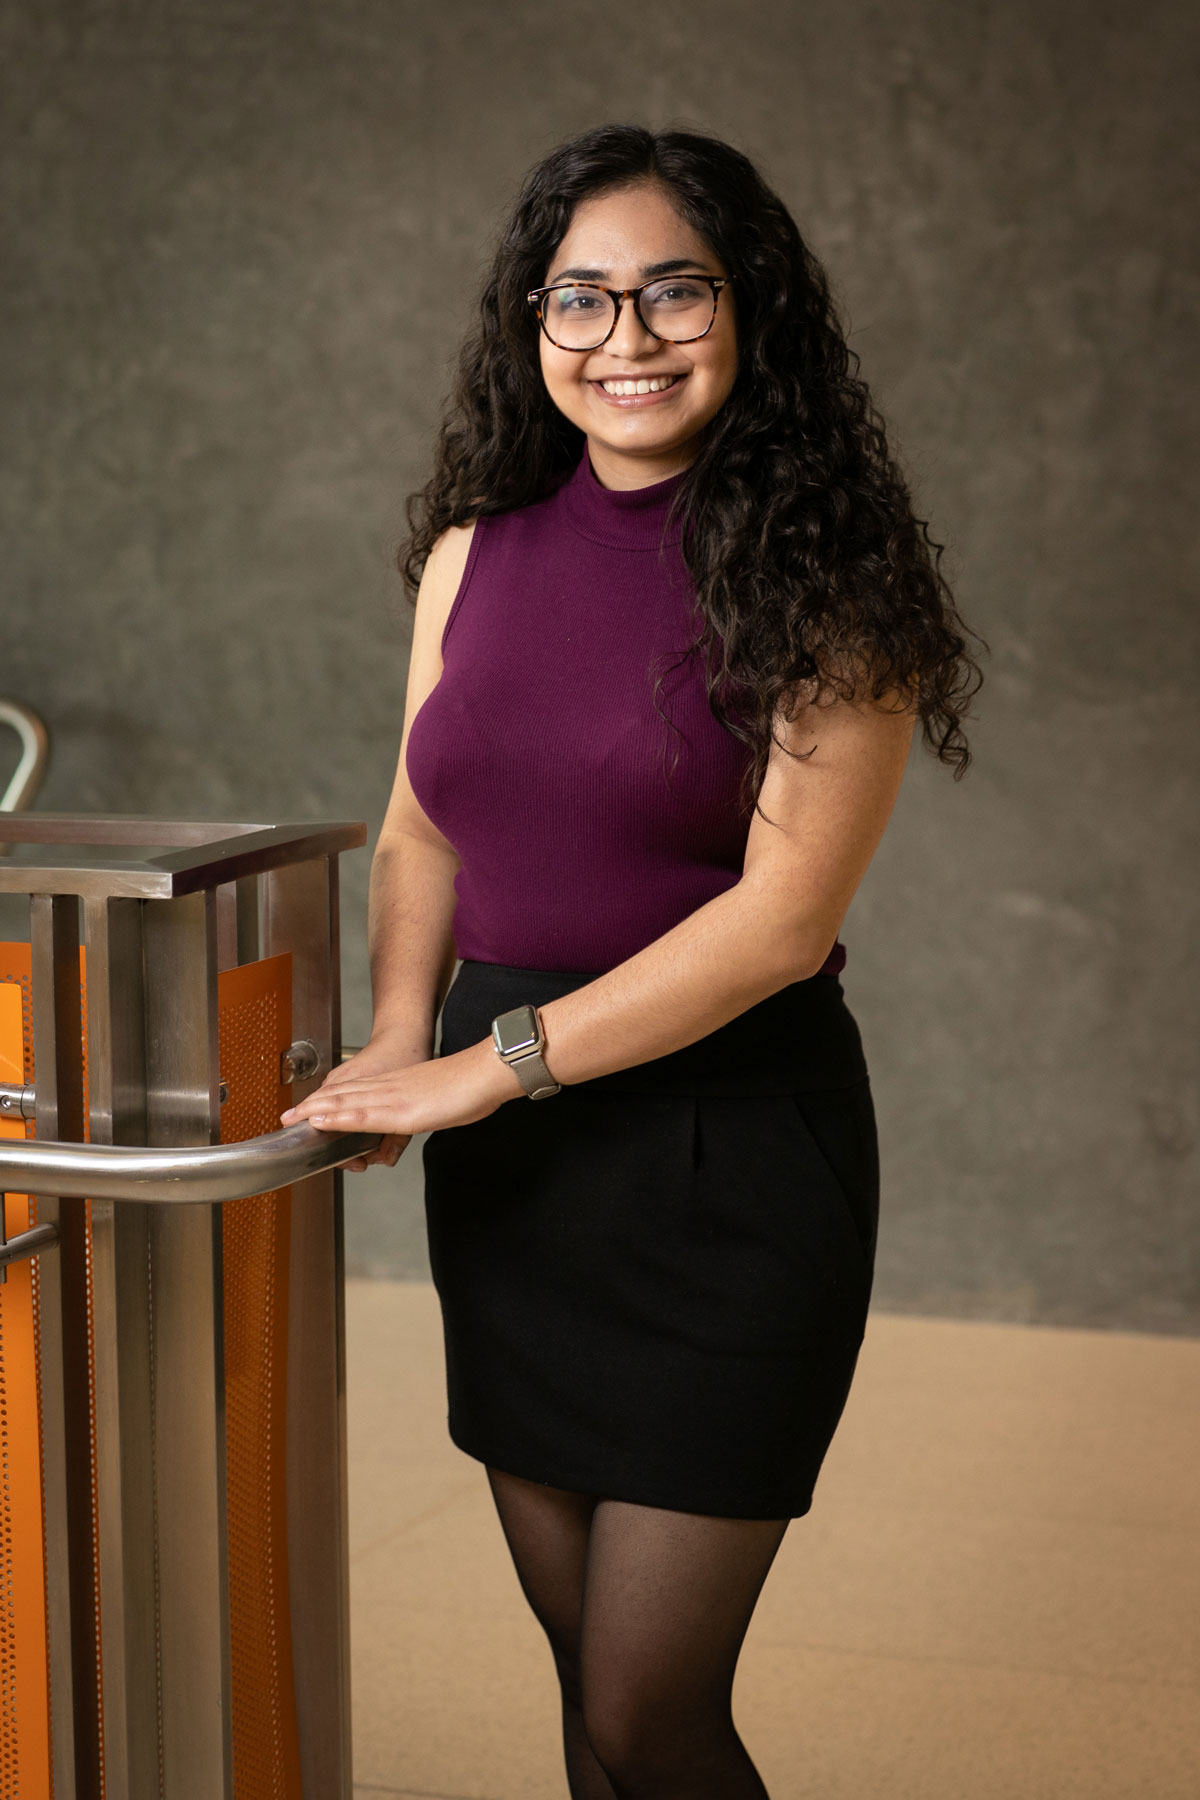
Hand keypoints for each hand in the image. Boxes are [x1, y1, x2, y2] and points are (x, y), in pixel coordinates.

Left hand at [279, 1032, 520, 1166]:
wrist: (488, 1070)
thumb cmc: (471, 1086)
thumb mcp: (440, 1102)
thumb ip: (423, 1111)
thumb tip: (420, 1120)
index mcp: (398, 1086)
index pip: (356, 1093)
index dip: (328, 1101)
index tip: (308, 1110)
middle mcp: (390, 1089)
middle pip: (343, 1097)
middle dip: (312, 1108)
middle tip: (286, 1118)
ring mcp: (394, 1098)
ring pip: (345, 1105)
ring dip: (316, 1112)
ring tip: (291, 1119)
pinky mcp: (402, 1110)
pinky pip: (362, 1115)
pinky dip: (337, 1119)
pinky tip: (320, 1121)